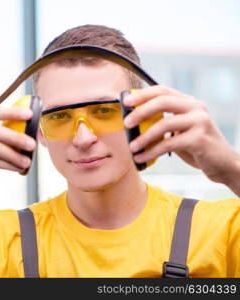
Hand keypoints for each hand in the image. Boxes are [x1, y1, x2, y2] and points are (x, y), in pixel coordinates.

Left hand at [123, 85, 239, 184]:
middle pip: (162, 102)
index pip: (162, 90)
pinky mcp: (199, 139)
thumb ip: (161, 122)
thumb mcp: (178, 131)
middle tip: (126, 123)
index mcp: (189, 102)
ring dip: (144, 137)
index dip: (142, 94)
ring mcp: (200, 122)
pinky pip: (169, 143)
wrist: (223, 164)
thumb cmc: (195, 147)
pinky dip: (151, 151)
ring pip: (164, 124)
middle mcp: (196, 108)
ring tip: (132, 148)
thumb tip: (131, 121)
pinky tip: (141, 158)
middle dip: (140, 111)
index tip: (125, 101)